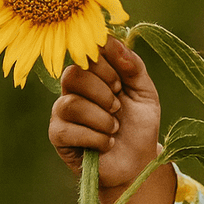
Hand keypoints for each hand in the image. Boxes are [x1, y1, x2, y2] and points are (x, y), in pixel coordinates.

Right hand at [50, 36, 160, 195]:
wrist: (138, 161)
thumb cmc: (139, 124)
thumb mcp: (145, 92)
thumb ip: (133, 66)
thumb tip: (112, 42)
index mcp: (95, 74)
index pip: (87, 54)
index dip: (106, 65)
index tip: (122, 83)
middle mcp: (74, 89)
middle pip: (74, 74)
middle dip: (104, 92)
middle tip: (118, 107)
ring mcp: (63, 111)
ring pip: (71, 103)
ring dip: (102, 118)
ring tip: (114, 128)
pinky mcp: (58, 135)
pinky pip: (68, 129)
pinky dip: (95, 138)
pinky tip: (106, 143)